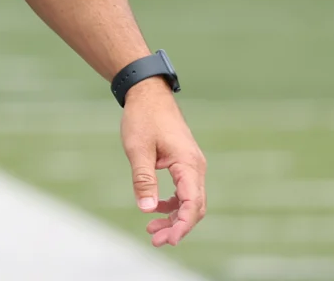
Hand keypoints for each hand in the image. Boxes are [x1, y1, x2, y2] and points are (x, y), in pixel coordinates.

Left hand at [120, 79, 206, 246]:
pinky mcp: (184, 164)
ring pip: (190, 201)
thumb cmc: (143, 118)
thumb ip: (143, 179)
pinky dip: (172, 204)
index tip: (167, 240)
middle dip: (178, 227)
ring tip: (152, 231)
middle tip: (155, 240)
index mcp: (188, 164)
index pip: (192, 204)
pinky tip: (155, 209)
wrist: (148, 93)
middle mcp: (195, 167)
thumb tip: (147, 209)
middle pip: (195, 207)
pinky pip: (184, 191)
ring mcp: (191, 165)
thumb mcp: (137, 149)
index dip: (182, 226)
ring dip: (174, 218)